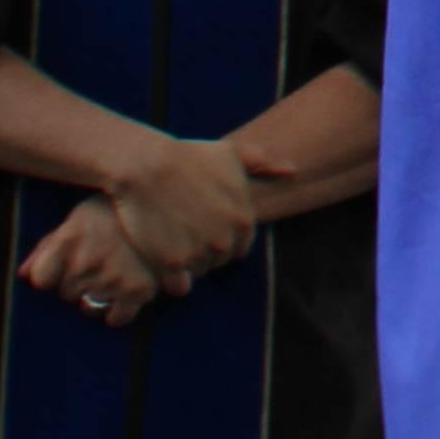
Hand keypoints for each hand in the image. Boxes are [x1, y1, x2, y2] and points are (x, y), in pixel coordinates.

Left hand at [19, 197, 184, 328]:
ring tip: (112, 274)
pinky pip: (118, 318)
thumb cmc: (116, 207)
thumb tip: (22, 275)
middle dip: (77, 282)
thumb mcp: (78, 217)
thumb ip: (47, 246)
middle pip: (66, 293)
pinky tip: (123, 299)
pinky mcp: (138, 290)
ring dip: (97, 296)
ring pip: (88, 307)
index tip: (65, 265)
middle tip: (97, 263)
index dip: (51, 273)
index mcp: (67, 241)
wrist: (163, 196)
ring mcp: (110, 279)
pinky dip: (118, 313)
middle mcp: (84, 263)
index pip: (40, 279)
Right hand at [102, 130, 259, 279]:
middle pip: (219, 260)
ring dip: (187, 264)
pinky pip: (178, 285)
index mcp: (244, 219)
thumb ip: (263, 163)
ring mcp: (200, 253)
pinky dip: (170, 278)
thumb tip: (293, 170)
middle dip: (205, 251)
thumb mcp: (231, 153)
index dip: (222, 239)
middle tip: (184, 234)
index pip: (240, 246)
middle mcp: (226, 240)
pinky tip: (161, 261)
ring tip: (170, 243)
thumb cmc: (188, 157)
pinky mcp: (172, 265)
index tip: (205, 229)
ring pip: (198, 272)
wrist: (147, 167)